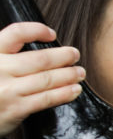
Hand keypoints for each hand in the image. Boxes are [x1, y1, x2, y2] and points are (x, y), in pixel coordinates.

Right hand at [0, 23, 83, 137]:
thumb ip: (7, 56)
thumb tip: (41, 50)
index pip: (16, 33)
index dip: (37, 30)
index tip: (52, 34)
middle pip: (40, 59)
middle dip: (63, 56)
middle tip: (75, 55)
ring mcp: (8, 89)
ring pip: (47, 79)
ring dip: (68, 75)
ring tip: (79, 73)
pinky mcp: (16, 108)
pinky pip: (46, 98)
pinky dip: (64, 93)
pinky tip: (74, 90)